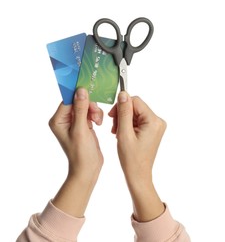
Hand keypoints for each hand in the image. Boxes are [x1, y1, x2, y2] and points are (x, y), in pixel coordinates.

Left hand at [49, 88, 103, 216]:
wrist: (88, 168)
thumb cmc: (81, 153)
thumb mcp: (81, 130)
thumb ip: (81, 109)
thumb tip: (81, 91)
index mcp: (58, 120)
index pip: (68, 100)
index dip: (78, 94)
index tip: (89, 88)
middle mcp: (64, 119)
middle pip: (77, 101)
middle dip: (89, 105)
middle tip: (95, 114)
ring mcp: (74, 121)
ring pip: (85, 106)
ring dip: (94, 110)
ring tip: (98, 121)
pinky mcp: (82, 124)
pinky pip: (89, 112)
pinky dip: (95, 115)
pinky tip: (98, 123)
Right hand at [109, 91, 165, 221]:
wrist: (138, 174)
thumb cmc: (131, 158)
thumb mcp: (124, 133)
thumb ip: (123, 112)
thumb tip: (123, 94)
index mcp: (153, 121)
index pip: (135, 101)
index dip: (121, 106)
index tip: (112, 116)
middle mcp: (158, 121)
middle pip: (135, 106)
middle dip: (122, 115)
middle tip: (114, 128)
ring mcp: (155, 126)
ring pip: (135, 113)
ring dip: (123, 120)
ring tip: (118, 133)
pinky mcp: (152, 129)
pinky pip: (137, 120)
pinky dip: (128, 125)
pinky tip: (122, 134)